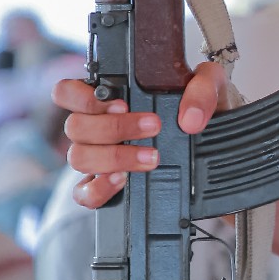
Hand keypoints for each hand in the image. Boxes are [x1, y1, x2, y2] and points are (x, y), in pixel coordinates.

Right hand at [52, 62, 226, 206]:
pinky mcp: (103, 185)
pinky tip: (123, 181)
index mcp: (108, 97)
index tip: (121, 102)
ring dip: (114, 157)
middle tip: (153, 127)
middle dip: (114, 128)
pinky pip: (83, 193)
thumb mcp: (209, 87)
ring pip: (78, 157)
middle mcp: (96, 126)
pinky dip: (99, 188)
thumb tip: (190, 119)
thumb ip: (202, 89)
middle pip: (75, 127)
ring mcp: (97, 157)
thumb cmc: (197, 109)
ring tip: (150, 157)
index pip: (67, 93)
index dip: (82, 97)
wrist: (211, 143)